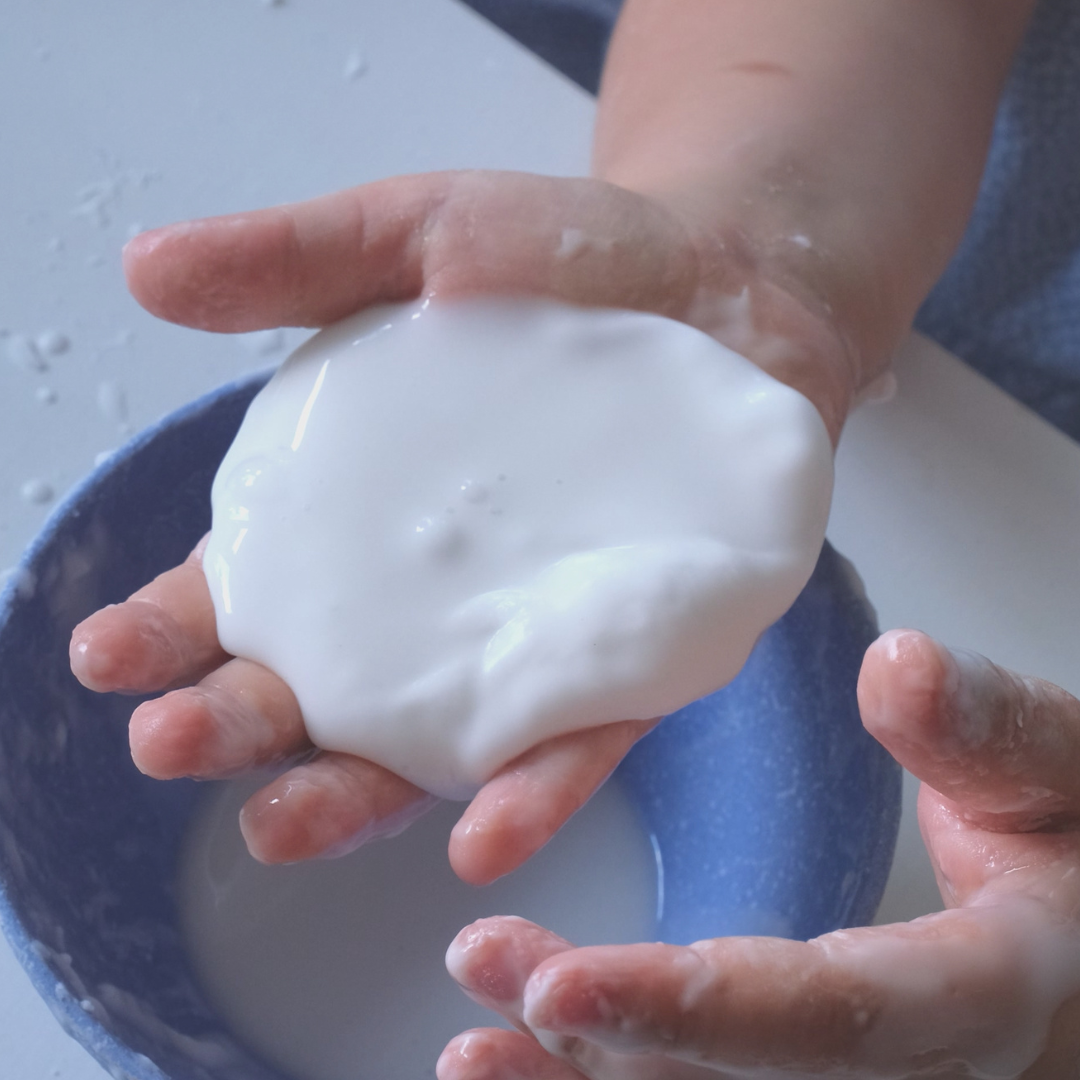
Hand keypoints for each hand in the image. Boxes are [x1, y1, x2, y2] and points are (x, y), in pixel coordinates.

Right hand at [70, 170, 852, 880]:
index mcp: (355, 518)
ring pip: (424, 748)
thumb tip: (148, 267)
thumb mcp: (418, 235)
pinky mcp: (634, 657)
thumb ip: (296, 260)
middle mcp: (429, 601)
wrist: (724, 279)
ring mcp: (527, 639)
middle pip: (314, 692)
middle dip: (236, 728)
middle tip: (170, 745)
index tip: (108, 655)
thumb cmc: (564, 260)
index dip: (167, 628)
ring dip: (351, 796)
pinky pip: (578, 742)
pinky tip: (481, 840)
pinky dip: (531, 794)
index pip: (241, 592)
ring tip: (280, 826)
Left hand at [439, 630, 1079, 1077]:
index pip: (833, 1019)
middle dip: (606, 1041)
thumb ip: (989, 729)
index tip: (559, 985)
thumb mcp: (1065, 774)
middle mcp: (921, 1078)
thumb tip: (899, 669)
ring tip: (474, 1046)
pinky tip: (539, 1059)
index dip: (695, 1011)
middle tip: (487, 971)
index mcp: (987, 997)